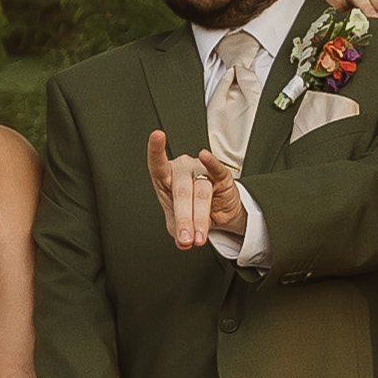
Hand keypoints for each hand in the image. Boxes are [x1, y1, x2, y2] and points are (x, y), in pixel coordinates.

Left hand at [145, 130, 246, 252]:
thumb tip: (183, 242)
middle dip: (184, 219)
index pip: (157, 164)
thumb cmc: (191, 211)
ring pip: (200, 193)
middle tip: (186, 240)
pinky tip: (205, 156)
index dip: (156, 150)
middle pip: (181, 192)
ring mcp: (201, 170)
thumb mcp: (178, 223)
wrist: (218, 214)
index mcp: (166, 178)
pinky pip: (216, 169)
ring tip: (198, 238)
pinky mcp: (221, 175)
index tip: (157, 135)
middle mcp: (182, 170)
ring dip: (200, 219)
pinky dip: (212, 163)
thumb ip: (177, 230)